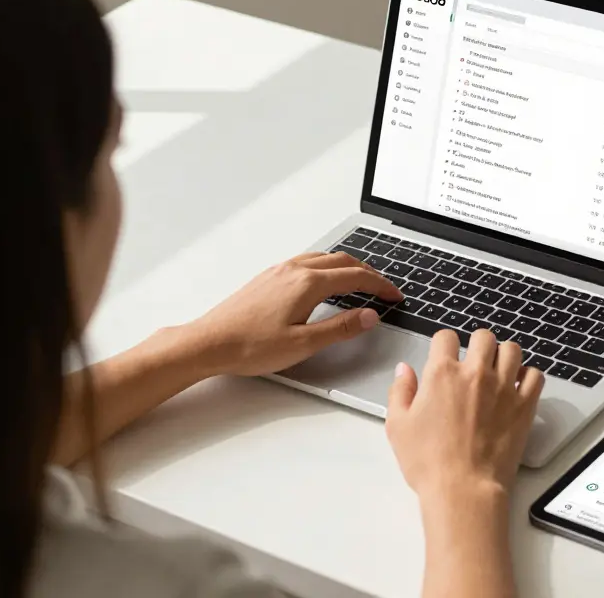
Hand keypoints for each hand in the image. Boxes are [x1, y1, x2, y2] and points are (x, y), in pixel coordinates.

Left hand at [187, 251, 402, 376]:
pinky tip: (325, 282)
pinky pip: (307, 261)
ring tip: (360, 283)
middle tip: (383, 289)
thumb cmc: (250, 346)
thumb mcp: (303, 344)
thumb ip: (340, 328)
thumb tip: (369, 316)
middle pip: (343, 261)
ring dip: (348, 267)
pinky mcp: (268, 277)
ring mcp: (279, 270)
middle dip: (368, 273)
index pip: (356, 277)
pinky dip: (327, 268)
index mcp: (307, 284)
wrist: (209, 342)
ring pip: (324, 258)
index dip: (380, 286)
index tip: (394, 296)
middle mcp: (294, 270)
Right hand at [385, 329, 543, 501]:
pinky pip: (535, 375)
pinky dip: (528, 376)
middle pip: (484, 336)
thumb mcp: (398, 426)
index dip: (443, 345)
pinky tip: (517, 387)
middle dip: (477, 344)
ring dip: (504, 355)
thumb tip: (404, 370)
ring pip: (512, 349)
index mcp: (442, 374)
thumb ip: (400, 391)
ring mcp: (504, 387)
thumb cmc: (429, 462)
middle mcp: (476, 373)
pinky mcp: (525, 405)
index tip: (444, 356)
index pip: (446, 337)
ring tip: (497, 370)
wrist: (464, 489)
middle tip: (473, 361)